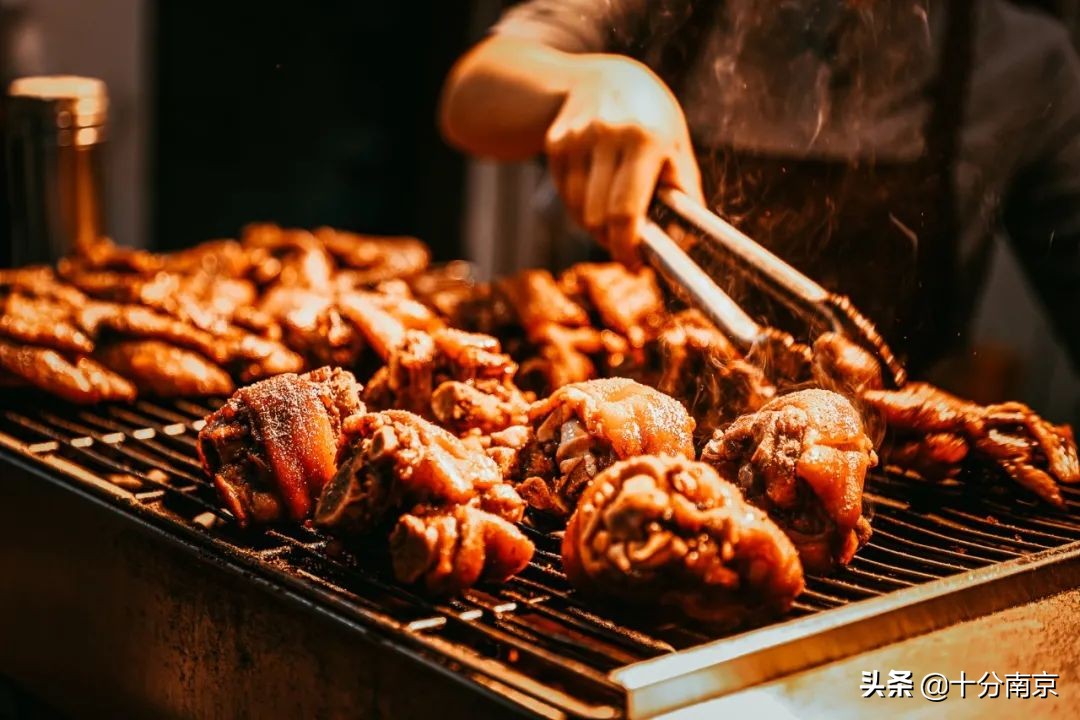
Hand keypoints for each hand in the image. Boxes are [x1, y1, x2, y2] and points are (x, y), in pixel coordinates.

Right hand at [545, 57, 702, 265]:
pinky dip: (580, 206)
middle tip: (627, 245)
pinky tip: (595, 192)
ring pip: (579, 211)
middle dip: (612, 240)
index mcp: (645, 139)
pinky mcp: (556, 144)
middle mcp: (607, 136)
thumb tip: (690, 241)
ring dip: (596, 225)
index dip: (627, 247)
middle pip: (598, 217)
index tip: (634, 265)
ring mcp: (576, 138)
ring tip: (613, 215)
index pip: (625, 210)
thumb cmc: (650, 117)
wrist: (602, 77)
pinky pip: (565, 196)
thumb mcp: (676, 144)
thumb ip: (684, 190)